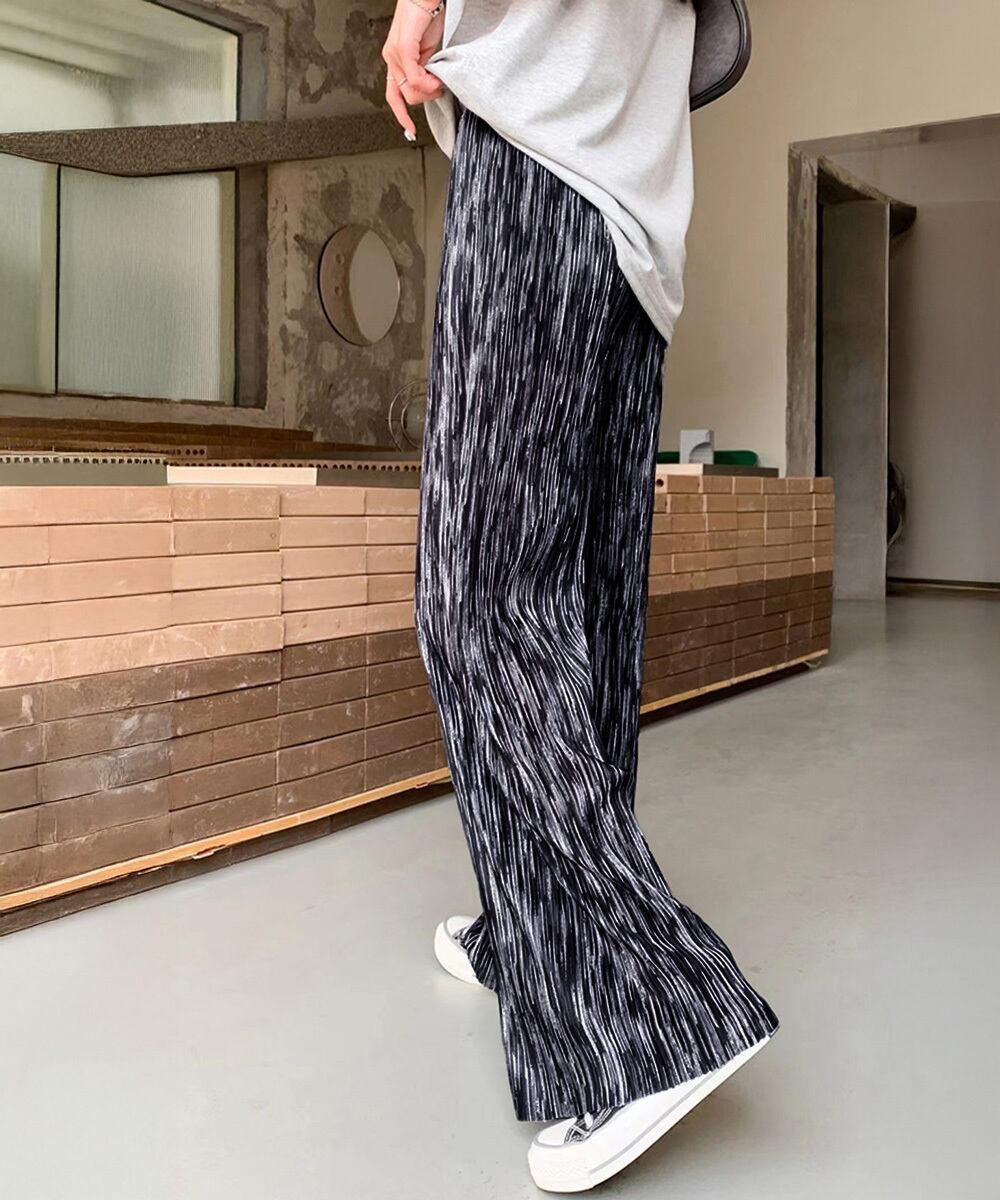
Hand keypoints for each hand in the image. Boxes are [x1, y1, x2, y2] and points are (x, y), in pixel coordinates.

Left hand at [382, 0, 446, 139]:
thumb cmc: (431, 15)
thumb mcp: (429, 50)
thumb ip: (427, 69)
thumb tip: (433, 88)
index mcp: (396, 59)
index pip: (393, 95)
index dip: (401, 115)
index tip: (410, 130)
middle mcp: (392, 57)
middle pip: (406, 97)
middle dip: (426, 98)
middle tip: (440, 87)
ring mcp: (395, 52)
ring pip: (410, 91)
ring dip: (430, 91)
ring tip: (441, 80)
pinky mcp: (403, 47)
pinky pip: (413, 78)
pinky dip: (428, 83)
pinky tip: (438, 79)